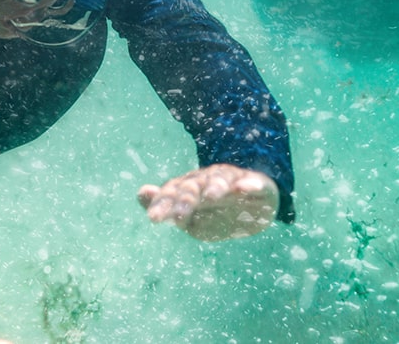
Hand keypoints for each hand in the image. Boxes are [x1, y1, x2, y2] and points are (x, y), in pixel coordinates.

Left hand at [138, 164, 278, 241]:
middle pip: (194, 186)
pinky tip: (246, 187)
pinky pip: (254, 184)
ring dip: (216, 187)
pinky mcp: (257, 185)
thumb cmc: (217, 214)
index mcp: (190, 188)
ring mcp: (233, 180)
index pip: (173, 192)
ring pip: (222, 180)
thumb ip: (168, 209)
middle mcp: (208, 179)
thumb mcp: (191, 219)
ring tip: (212, 196)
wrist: (256, 210)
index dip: (163, 204)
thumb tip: (140, 192)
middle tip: (180, 216)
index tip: (154, 219)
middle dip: (186, 200)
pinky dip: (250, 185)